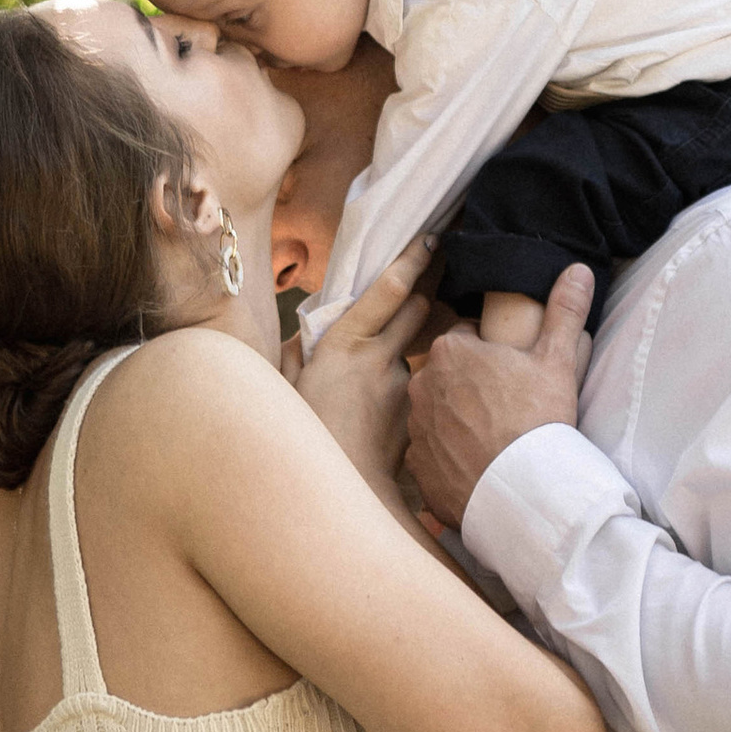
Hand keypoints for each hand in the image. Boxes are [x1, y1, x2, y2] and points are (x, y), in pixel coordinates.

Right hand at [294, 235, 435, 493]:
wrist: (343, 494)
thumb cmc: (303, 437)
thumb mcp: (286, 389)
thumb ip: (295, 355)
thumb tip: (304, 336)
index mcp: (345, 344)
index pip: (391, 289)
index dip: (415, 259)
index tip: (432, 236)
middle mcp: (380, 358)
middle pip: (419, 307)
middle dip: (430, 285)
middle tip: (444, 260)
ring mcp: (404, 385)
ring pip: (419, 348)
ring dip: (416, 341)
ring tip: (411, 343)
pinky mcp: (417, 411)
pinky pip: (416, 383)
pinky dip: (408, 382)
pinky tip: (394, 401)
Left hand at [405, 262, 594, 534]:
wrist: (522, 491)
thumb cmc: (537, 419)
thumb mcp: (557, 360)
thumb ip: (563, 311)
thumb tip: (578, 270)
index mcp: (451, 350)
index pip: (466, 339)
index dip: (491, 355)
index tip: (511, 374)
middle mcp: (422, 383)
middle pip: (449, 376)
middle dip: (470, 386)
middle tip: (506, 406)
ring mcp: (417, 427)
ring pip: (438, 413)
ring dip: (458, 420)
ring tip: (494, 438)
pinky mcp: (418, 465)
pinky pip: (432, 452)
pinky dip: (450, 456)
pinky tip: (478, 464)